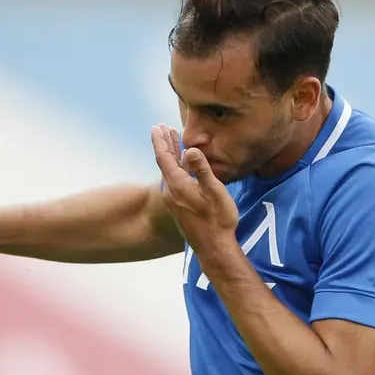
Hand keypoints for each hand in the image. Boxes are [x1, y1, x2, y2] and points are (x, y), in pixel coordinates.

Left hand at [151, 124, 238, 258]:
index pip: (164, 157)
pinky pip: (175, 180)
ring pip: (170, 171)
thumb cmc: (218, 220)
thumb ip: (202, 170)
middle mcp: (171, 192)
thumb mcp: (214, 192)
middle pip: (164, 162)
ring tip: (173, 141)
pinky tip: (184, 166)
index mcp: (177, 185)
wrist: (214, 248)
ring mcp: (174, 200)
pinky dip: (177, 167)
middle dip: (164, 144)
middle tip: (162, 127)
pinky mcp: (180, 207)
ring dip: (172, 155)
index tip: (156, 126)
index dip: (160, 140)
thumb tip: (190, 150)